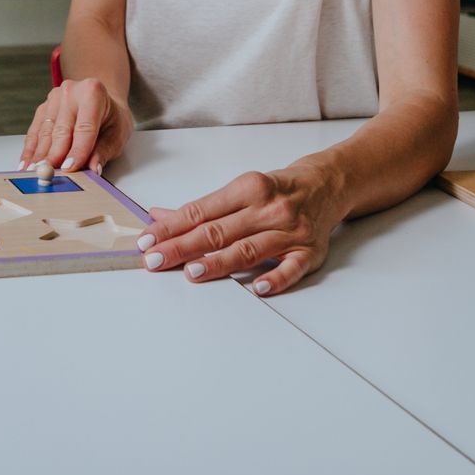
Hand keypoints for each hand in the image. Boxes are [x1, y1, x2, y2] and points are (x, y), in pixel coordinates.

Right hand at [18, 78, 131, 173]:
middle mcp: (70, 91)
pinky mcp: (43, 108)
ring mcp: (54, 99)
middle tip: (48, 174)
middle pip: (61, 130)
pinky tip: (26, 164)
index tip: (69, 168)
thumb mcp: (117, 134)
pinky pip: (34, 132)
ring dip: (39, 156)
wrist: (102, 101)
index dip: (77, 150)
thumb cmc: (111, 117)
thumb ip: (103, 151)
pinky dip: (31, 150)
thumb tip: (92, 168)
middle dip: (54, 155)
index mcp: (93, 92)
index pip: (84, 127)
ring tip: (34, 173)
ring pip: (45, 132)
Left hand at [137, 162, 346, 296]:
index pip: (201, 211)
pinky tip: (257, 289)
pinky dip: (275, 278)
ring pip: (249, 249)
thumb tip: (158, 216)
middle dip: (182, 246)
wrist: (327, 185)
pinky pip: (292, 268)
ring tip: (192, 271)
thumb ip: (201, 208)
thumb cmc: (276, 190)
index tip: (148, 240)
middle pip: (219, 231)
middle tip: (155, 260)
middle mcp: (269, 208)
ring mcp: (290, 231)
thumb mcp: (240, 190)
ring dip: (219, 261)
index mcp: (248, 188)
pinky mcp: (309, 252)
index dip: (171, 227)